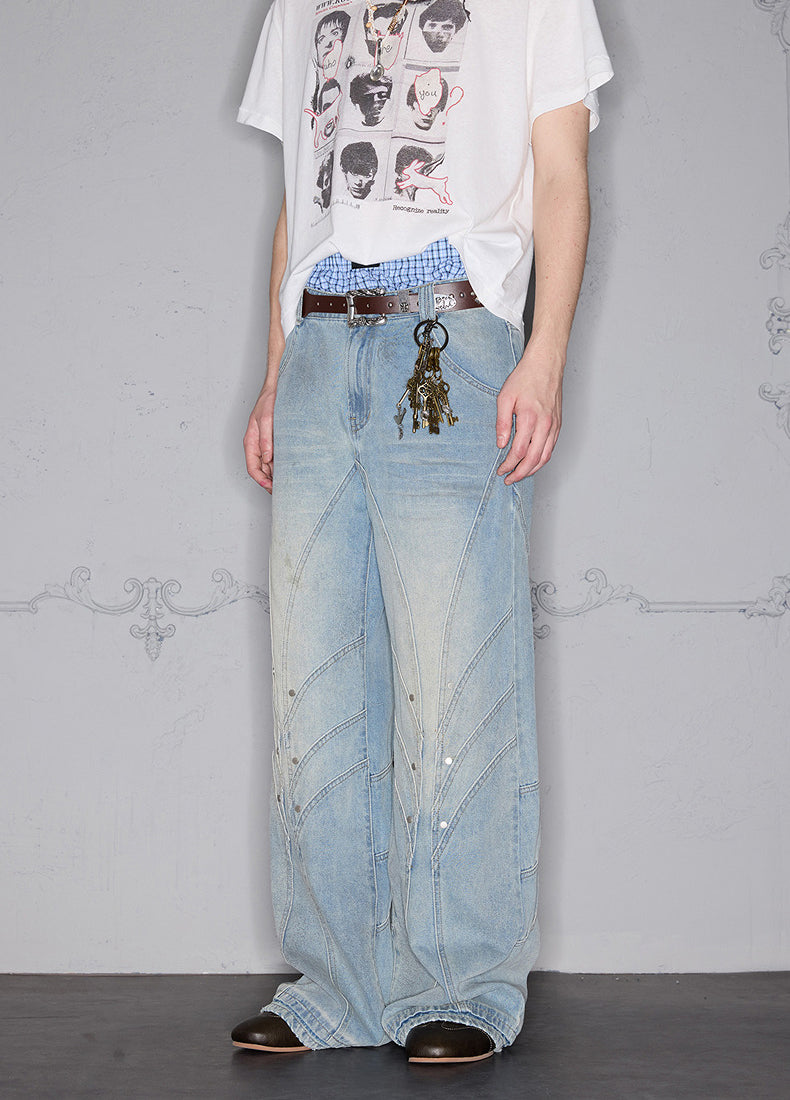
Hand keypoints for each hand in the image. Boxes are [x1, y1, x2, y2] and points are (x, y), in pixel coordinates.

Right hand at [243, 379, 277, 493]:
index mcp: (251, 441)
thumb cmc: (269, 400)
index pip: (252, 468)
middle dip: (269, 481)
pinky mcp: (274, 441)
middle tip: (283, 490)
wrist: (278, 388)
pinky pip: (275, 458)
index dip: (261, 480)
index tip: (271, 488)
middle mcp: (257, 445)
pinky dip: (281, 465)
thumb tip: (267, 457)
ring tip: (288, 482)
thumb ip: (266, 439)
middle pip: (260, 470)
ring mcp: (265, 444)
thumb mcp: (266, 419)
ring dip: (276, 474)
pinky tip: (290, 468)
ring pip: (268, 466)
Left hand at [495, 341, 563, 483]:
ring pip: (545, 456)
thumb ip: (502, 423)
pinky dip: (542, 459)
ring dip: (532, 469)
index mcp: (530, 419)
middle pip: (534, 459)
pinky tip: (533, 461)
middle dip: (520, 473)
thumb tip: (501, 444)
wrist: (546, 364)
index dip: (509, 464)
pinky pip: (551, 447)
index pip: (519, 451)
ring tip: (519, 474)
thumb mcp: (505, 397)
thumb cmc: (525, 377)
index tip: (500, 470)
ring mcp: (554, 425)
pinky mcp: (558, 424)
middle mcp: (545, 425)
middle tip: (508, 479)